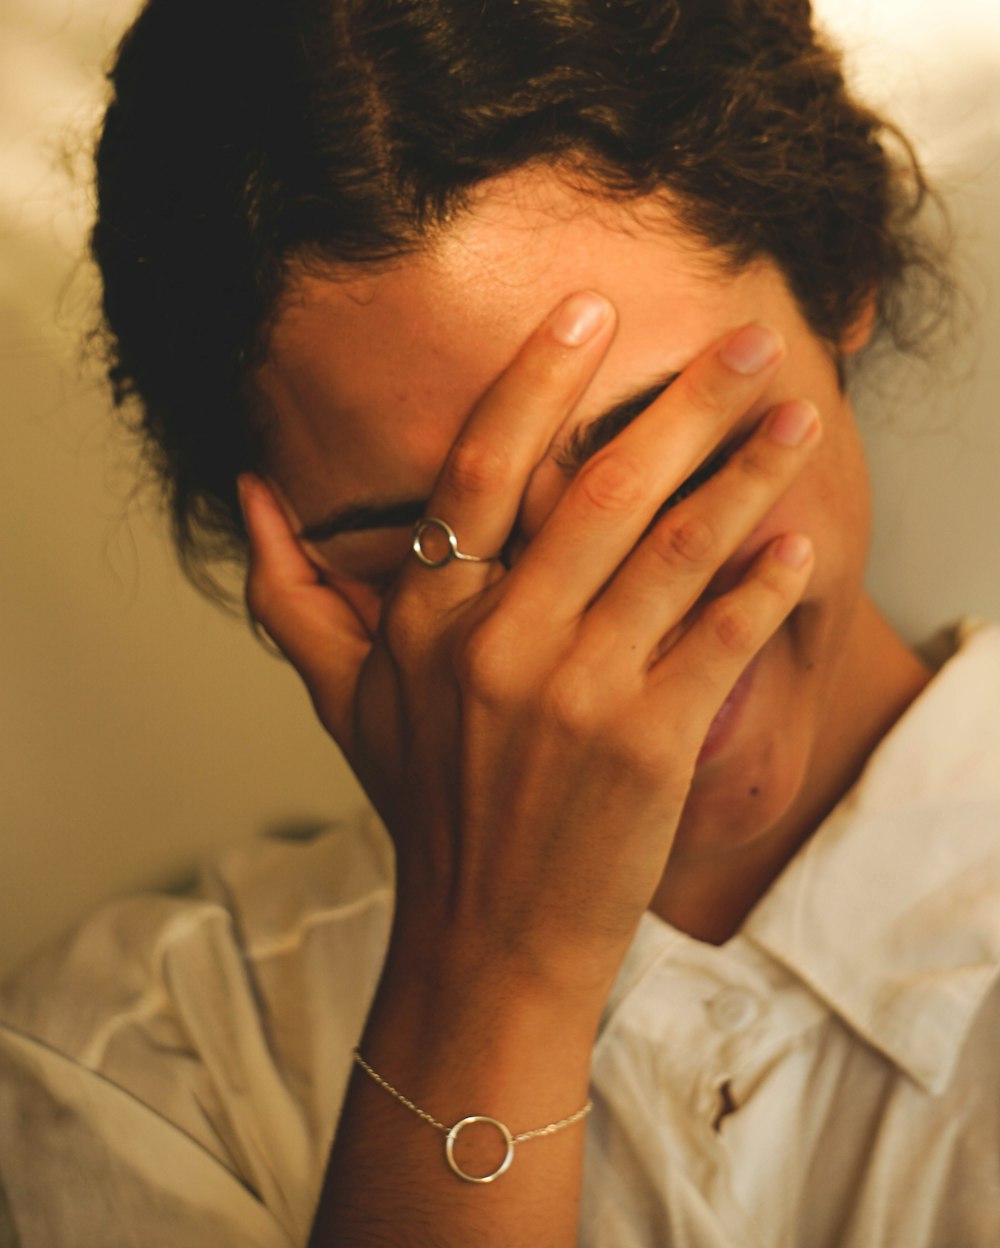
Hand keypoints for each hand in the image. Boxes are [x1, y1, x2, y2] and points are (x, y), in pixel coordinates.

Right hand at [240, 293, 817, 1003]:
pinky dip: (763, 584)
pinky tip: (798, 537)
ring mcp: (577, 696)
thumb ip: (292, 593)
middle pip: (602, 490)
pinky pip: (718, 641)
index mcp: (428, 620)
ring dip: (747, 472)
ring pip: (677, 550)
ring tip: (795, 410)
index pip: (483, 469)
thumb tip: (250, 495)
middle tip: (743, 339)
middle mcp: (500, 646)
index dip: (538, 380)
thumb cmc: (427, 807)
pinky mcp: (648, 748)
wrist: (488, 938)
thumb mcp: (342, 699)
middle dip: (684, 404)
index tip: (590, 310)